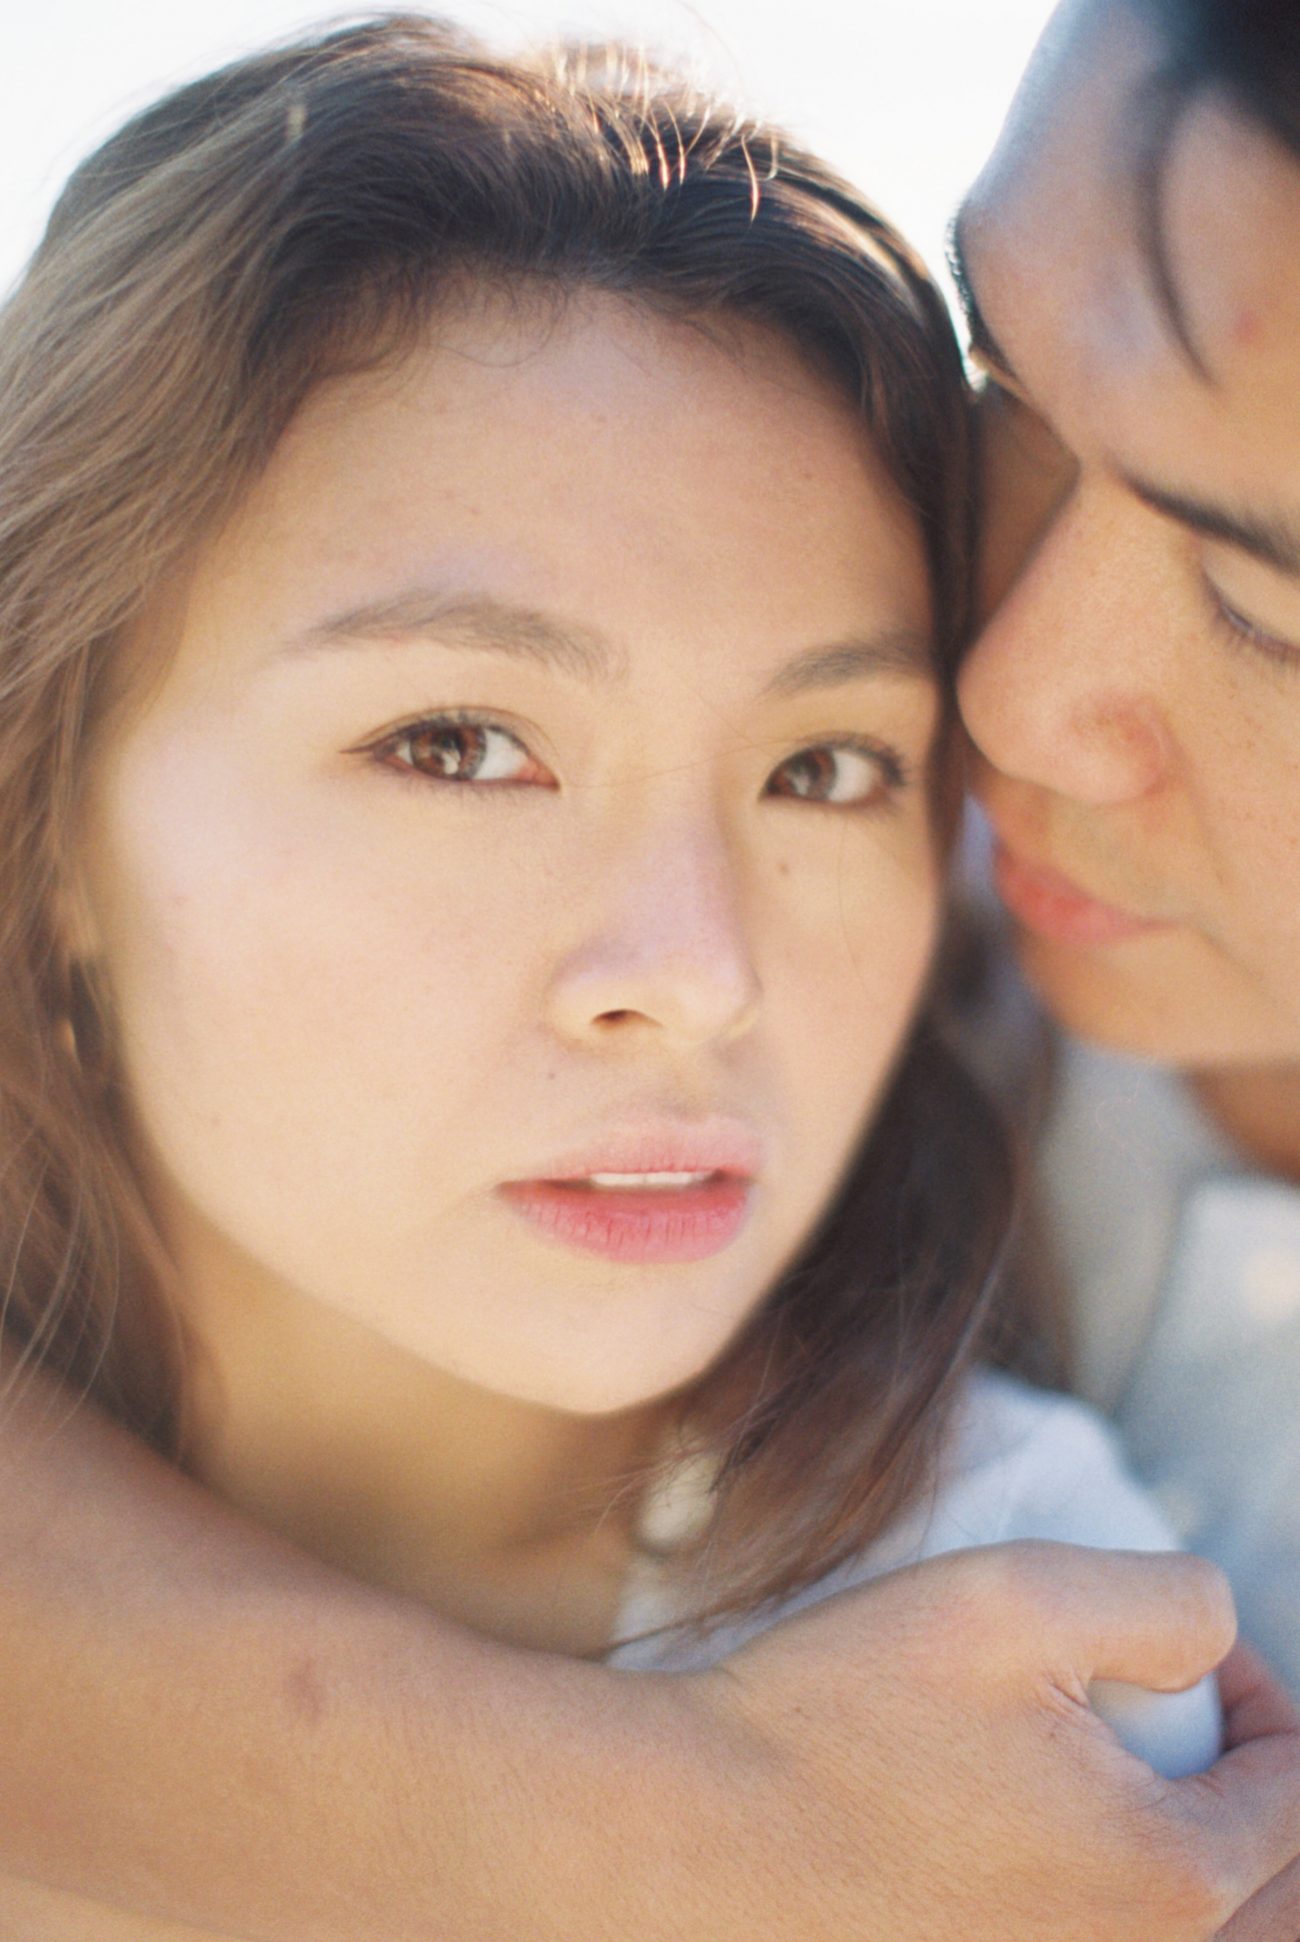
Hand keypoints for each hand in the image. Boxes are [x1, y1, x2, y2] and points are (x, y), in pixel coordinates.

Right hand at [679, 1541, 1299, 1940]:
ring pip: (1213, 1940)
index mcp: (1167, 1878)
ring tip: (1156, 1788)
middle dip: (1262, 1793)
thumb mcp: (1016, 1596)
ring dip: (1218, 1866)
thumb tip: (1220, 1633)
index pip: (1296, 1796)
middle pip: (1276, 1900)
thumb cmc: (843, 1713)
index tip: (1201, 1655)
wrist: (696, 1838)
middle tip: (1205, 1721)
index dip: (1270, 1704)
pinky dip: (1141, 1912)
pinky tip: (1080, 1842)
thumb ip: (1165, 1598)